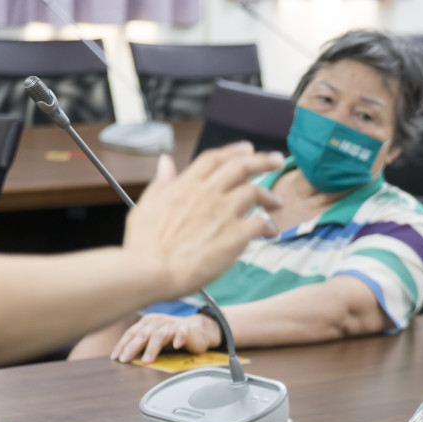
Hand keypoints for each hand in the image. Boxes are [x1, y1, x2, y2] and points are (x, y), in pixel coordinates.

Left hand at [111, 312, 220, 363]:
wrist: (198, 330)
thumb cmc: (172, 337)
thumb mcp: (153, 339)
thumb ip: (141, 345)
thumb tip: (122, 357)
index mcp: (146, 323)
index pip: (131, 333)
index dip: (122, 345)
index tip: (115, 357)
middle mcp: (157, 322)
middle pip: (142, 334)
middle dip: (132, 347)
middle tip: (125, 359)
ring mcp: (171, 325)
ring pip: (159, 335)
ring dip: (152, 348)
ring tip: (146, 360)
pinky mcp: (186, 329)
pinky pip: (182, 333)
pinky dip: (179, 338)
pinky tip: (177, 345)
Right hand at [123, 141, 282, 299]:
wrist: (152, 270)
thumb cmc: (145, 245)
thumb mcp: (147, 205)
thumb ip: (162, 182)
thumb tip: (166, 161)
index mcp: (186, 184)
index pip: (215, 158)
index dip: (234, 151)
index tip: (247, 149)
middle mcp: (207, 193)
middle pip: (241, 166)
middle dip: (263, 160)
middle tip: (277, 160)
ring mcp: (223, 213)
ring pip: (255, 192)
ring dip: (269, 196)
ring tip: (277, 203)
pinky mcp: (235, 235)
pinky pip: (261, 223)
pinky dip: (269, 225)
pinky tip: (270, 232)